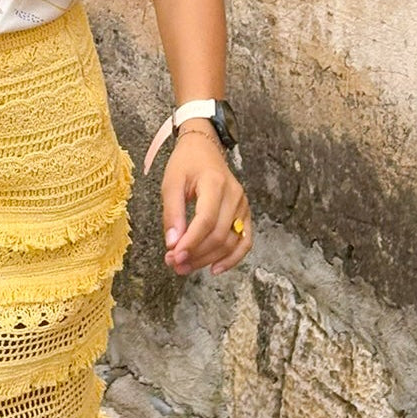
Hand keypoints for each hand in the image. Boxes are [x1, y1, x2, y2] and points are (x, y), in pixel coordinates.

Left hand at [161, 130, 251, 275]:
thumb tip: (172, 244)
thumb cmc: (185, 164)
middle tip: (174, 264)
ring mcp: (243, 206)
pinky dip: (232, 259)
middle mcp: (234, 196)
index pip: (206, 220)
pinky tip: (215, 268)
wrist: (204, 149)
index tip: (174, 256)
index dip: (191, 242)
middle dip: (196, 254)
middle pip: (219, 235)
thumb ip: (172, 213)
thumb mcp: (171, 182)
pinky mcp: (246, 214)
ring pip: (231, 242)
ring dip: (208, 259)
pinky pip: (244, 242)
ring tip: (186, 267)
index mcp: (215, 183)